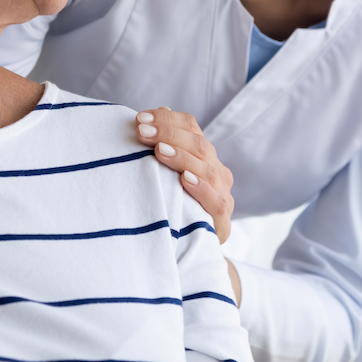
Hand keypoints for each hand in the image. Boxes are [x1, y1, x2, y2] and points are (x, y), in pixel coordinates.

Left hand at [135, 107, 233, 242]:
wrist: (193, 246)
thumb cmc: (176, 202)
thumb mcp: (167, 172)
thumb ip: (163, 144)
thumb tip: (153, 115)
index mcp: (203, 154)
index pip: (191, 127)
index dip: (167, 120)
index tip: (140, 118)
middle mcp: (216, 170)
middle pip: (198, 144)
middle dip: (168, 134)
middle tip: (143, 132)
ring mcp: (222, 193)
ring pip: (206, 169)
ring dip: (182, 157)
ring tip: (159, 151)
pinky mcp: (222, 220)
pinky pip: (215, 200)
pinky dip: (200, 188)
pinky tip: (184, 179)